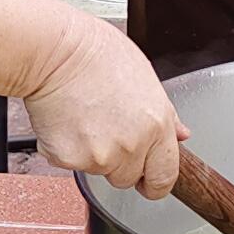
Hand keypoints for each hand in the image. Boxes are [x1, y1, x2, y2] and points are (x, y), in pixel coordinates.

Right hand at [22, 20, 186, 195]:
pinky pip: (70, 163)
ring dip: (92, 154)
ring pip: (98, 170)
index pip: (165, 176)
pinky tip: (67, 120)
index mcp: (156, 125)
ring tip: (85, 116)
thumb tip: (180, 134)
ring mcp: (99, 156)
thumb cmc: (95, 53)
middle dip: (119, 162)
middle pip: (128, 178)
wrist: (54, 51)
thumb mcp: (144, 75)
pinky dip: (66, 148)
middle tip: (106, 128)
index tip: (149, 181)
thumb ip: (165, 112)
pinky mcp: (69, 158)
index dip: (155, 182)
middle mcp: (131, 145)